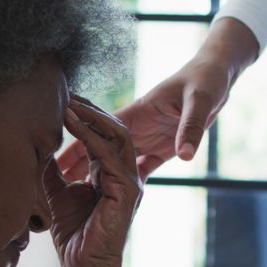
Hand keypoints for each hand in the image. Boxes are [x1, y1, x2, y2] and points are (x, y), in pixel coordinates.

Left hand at [44, 96, 143, 266]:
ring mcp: (130, 182)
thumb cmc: (73, 235)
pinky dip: (91, 137)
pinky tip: (72, 124)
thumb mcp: (56, 192)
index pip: (103, 134)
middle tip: (66, 93)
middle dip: (91, 109)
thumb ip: (53, 168)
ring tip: (69, 103)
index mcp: (111, 173)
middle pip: (114, 129)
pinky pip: (111, 155)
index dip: (84, 115)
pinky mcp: (128, 192)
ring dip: (92, 117)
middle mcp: (125, 174)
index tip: (62, 98)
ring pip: (118, 136)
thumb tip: (38, 143)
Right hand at [57, 18, 258, 180]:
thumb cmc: (207, 82)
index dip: (79, 141)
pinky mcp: (160, 146)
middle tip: (49, 176)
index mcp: (139, 114)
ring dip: (92, 169)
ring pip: (112, 156)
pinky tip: (105, 191)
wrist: (217, 75)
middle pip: (99, 146)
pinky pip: (134, 164)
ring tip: (68, 187)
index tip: (57, 157)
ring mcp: (147, 137)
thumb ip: (191, 127)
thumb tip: (183, 156)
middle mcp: (138, 127)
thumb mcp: (200, 102)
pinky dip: (119, 175)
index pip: (101, 130)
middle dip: (75, 160)